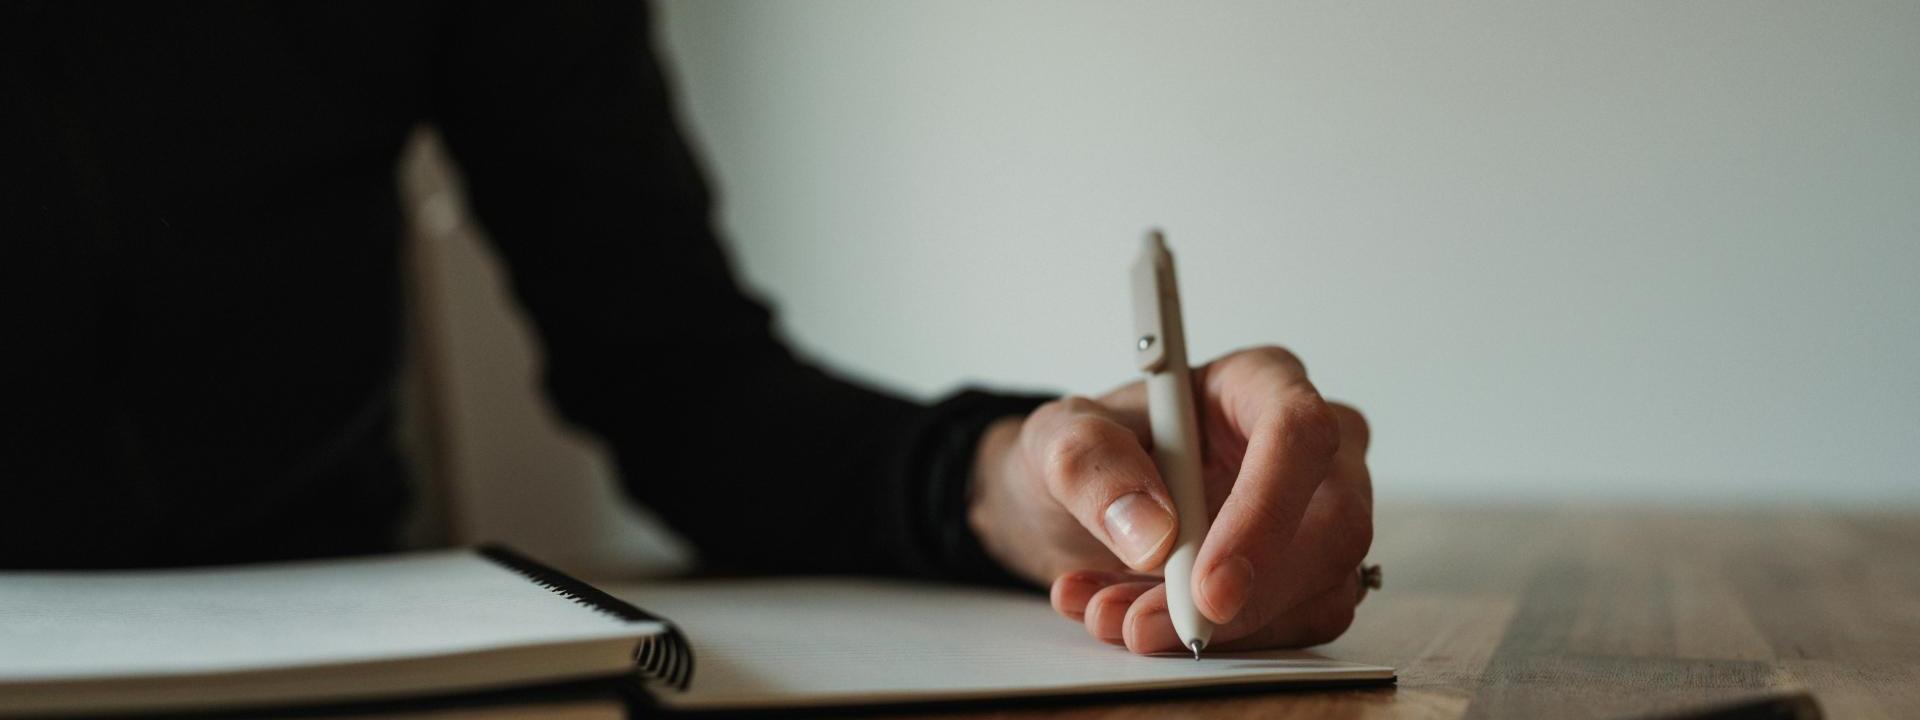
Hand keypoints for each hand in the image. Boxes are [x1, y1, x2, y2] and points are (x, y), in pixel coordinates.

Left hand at [968, 346, 1372, 652]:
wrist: (1074, 508)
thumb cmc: (1086, 454)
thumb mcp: (1057, 439)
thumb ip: (1089, 467)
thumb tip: (1152, 532)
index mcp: (1260, 382)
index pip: (1299, 435)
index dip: (1264, 513)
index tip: (1207, 585)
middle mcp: (1308, 449)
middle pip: (1335, 527)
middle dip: (1244, 599)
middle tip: (1146, 624)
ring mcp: (1317, 518)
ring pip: (1319, 593)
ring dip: (1217, 630)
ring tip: (1114, 614)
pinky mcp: (1307, 581)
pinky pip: (1293, 631)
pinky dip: (1217, 644)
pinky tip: (1135, 618)